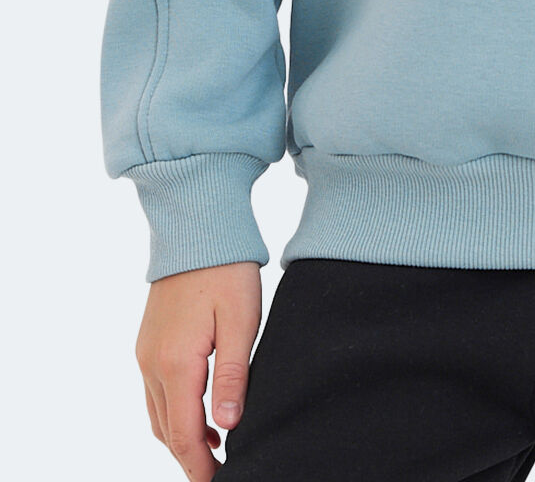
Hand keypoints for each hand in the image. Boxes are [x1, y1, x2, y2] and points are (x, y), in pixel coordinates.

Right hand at [134, 260, 262, 478]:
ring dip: (181, 439)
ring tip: (215, 453)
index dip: (200, 468)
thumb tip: (228, 428)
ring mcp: (146, 352)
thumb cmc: (226, 269)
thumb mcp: (241, 321)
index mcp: (176, 362)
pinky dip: (175, 414)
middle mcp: (152, 363)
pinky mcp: (149, 342)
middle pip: (166, 432)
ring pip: (158, 415)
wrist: (196, 226)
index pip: (184, 435)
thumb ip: (233, 376)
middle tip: (219, 474)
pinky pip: (157, 393)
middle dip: (190, 459)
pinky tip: (203, 416)